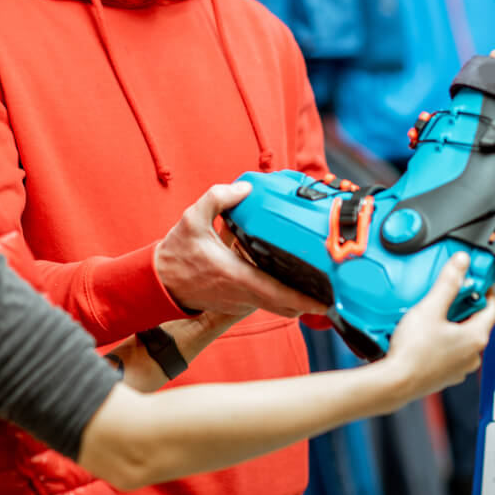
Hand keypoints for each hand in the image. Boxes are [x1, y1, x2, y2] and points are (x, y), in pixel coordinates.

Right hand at [155, 182, 328, 317]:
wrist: (160, 282)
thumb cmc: (177, 253)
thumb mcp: (192, 218)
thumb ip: (218, 198)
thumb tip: (246, 188)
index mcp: (237, 276)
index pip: (279, 294)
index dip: (306, 299)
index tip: (327, 298)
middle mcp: (243, 295)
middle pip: (287, 306)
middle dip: (311, 301)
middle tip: (334, 289)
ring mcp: (241, 302)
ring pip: (278, 306)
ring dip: (297, 298)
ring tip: (319, 283)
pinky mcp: (238, 303)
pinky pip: (267, 302)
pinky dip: (282, 296)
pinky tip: (292, 279)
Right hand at [382, 253, 494, 405]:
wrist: (395, 382)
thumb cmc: (414, 353)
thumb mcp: (430, 309)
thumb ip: (448, 283)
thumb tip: (461, 263)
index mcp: (476, 337)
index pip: (492, 307)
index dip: (484, 289)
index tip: (473, 280)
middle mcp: (472, 355)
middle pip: (476, 321)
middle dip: (462, 305)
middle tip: (446, 294)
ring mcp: (459, 367)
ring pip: (462, 337)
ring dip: (451, 324)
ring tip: (431, 314)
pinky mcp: (445, 374)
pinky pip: (449, 351)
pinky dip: (442, 340)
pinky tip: (424, 335)